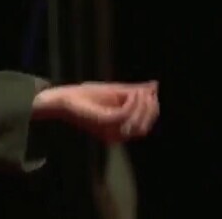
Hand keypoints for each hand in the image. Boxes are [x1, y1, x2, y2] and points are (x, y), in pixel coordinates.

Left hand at [35, 80, 158, 142]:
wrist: (65, 98)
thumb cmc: (88, 96)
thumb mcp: (116, 92)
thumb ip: (135, 91)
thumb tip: (155, 86)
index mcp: (119, 130)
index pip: (145, 126)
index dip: (152, 111)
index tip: (154, 94)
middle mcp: (116, 135)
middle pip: (143, 128)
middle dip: (150, 110)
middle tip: (149, 93)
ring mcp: (109, 131)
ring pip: (137, 125)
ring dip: (142, 106)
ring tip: (139, 91)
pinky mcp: (103, 123)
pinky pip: (124, 116)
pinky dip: (132, 104)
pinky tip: (132, 93)